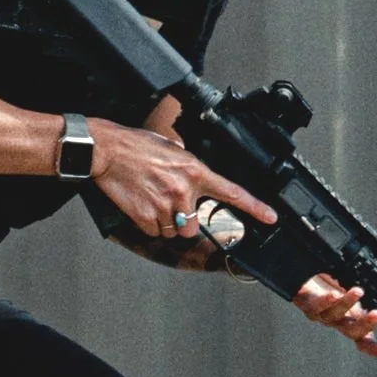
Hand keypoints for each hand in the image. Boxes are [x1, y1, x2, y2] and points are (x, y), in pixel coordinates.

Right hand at [88, 120, 275, 246]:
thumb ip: (189, 168)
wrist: (106, 150)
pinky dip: (149, 222)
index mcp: (195, 171)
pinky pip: (155, 231)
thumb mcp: (172, 149)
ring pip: (175, 231)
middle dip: (186, 219)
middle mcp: (184, 191)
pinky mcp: (147, 217)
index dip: (254, 208)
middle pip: (196, 225)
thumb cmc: (136, 146)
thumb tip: (195, 181)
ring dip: (166, 221)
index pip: (232, 193)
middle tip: (170, 201)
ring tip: (151, 198)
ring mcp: (166, 206)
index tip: (270, 218)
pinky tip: (141, 203)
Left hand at [296, 273, 376, 357]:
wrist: (304, 277)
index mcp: (350, 321)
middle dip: (365, 324)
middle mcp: (336, 322)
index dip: (373, 348)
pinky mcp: (307, 303)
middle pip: (351, 330)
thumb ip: (367, 295)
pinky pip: (316, 305)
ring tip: (358, 291)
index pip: (363, 340)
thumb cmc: (331, 285)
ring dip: (347, 303)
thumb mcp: (352, 292)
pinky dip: (326, 301)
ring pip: (334, 315)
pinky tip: (335, 295)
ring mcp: (320, 314)